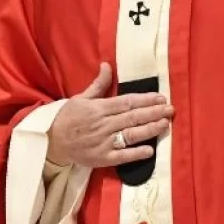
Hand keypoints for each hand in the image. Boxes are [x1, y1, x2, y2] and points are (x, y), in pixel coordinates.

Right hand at [47, 63, 173, 168]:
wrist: (52, 140)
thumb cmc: (67, 116)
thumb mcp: (80, 97)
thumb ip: (98, 84)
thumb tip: (108, 65)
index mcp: (98, 108)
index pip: (126, 102)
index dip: (144, 100)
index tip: (160, 97)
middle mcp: (103, 124)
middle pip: (132, 117)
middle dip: (153, 112)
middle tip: (170, 109)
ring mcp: (104, 142)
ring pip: (131, 135)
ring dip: (150, 130)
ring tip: (165, 124)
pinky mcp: (104, 158)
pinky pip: (123, 156)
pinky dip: (136, 153)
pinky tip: (150, 150)